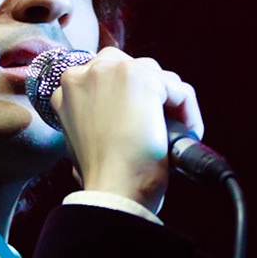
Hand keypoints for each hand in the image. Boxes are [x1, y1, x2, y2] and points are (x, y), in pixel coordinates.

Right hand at [49, 47, 202, 212]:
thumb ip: (93, 115)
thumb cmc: (100, 175)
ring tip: (171, 133)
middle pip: (134, 68)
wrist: (113, 190)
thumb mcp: (82, 138)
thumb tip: (119, 115)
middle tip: (159, 125)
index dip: (128, 99)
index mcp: (67, 88)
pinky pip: (181, 91)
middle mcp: (86, 72)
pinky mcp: (145, 79)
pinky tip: (185, 135)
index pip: (108, 76)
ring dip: (169, 104)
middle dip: (150, 93)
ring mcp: (115, 71)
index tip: (140, 120)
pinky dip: (189, 114)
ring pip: (160, 77)